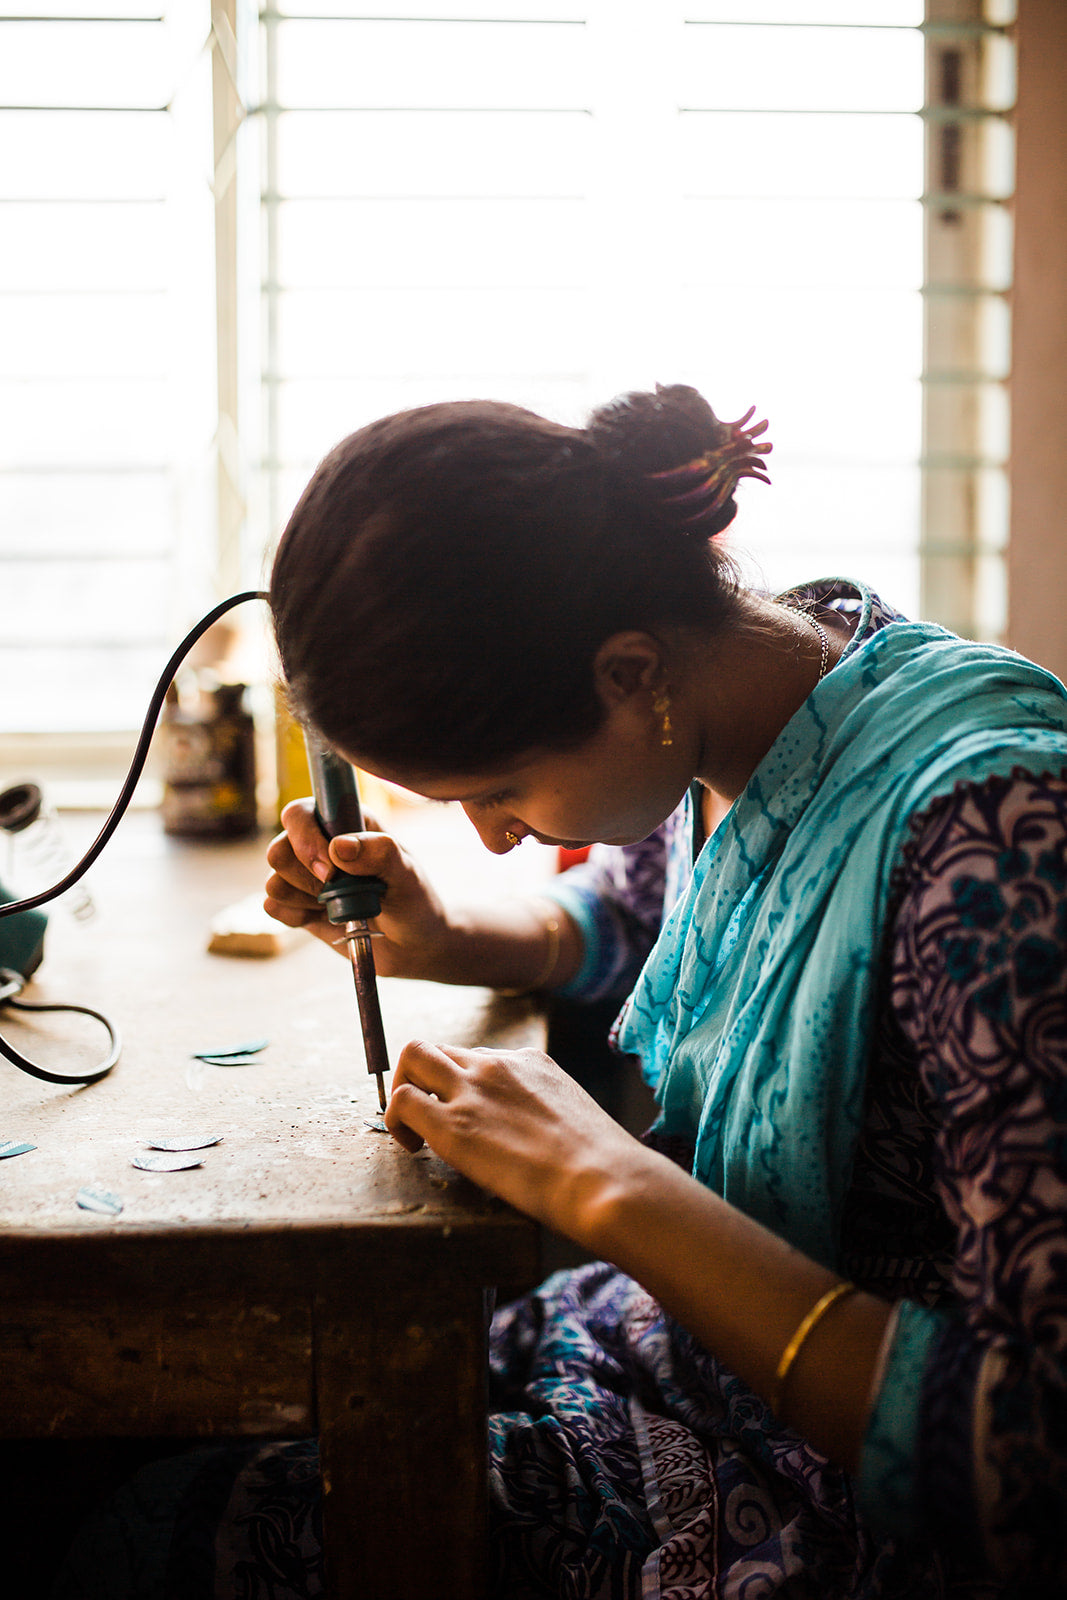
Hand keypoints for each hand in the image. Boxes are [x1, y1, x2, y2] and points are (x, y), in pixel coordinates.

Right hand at [264, 798, 454, 978]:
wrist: (413, 944)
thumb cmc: (414, 899)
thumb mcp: (407, 874)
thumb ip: (379, 853)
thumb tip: (339, 847)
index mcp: (343, 821)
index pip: (300, 814)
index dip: (306, 840)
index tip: (332, 870)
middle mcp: (317, 843)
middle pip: (278, 850)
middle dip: (307, 878)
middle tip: (339, 892)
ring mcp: (304, 874)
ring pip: (274, 881)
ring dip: (307, 900)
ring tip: (340, 906)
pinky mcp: (297, 904)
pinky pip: (273, 906)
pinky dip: (298, 917)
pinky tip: (324, 919)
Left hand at [384, 1040, 643, 1242]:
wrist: (602, 1178)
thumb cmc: (601, 1165)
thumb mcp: (575, 1119)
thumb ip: (547, 1115)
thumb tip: (541, 1141)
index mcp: (531, 1062)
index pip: (479, 1056)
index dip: (464, 1085)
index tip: (468, 1113)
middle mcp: (497, 1065)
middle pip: (438, 1047)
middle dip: (422, 1076)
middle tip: (427, 1114)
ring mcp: (472, 1090)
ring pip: (413, 1056)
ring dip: (403, 1086)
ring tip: (413, 1128)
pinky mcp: (452, 1125)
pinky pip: (402, 1101)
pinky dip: (395, 1120)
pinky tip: (413, 1147)